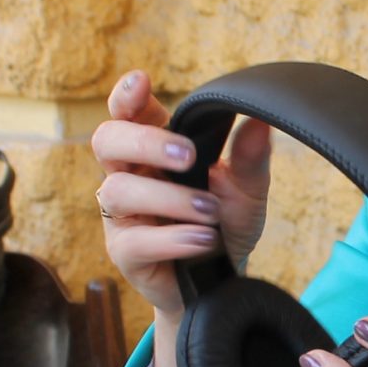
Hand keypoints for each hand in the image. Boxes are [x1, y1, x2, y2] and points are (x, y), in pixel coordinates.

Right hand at [91, 69, 272, 322]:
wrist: (222, 283)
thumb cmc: (224, 227)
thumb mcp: (246, 192)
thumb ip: (250, 160)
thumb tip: (260, 123)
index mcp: (152, 150)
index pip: (127, 113)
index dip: (126, 95)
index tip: (141, 82)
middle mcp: (129, 175)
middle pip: (107, 141)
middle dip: (145, 143)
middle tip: (188, 157)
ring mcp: (121, 214)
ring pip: (119, 191)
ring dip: (171, 199)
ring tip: (210, 214)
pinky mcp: (124, 252)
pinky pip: (135, 240)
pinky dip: (174, 239)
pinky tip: (204, 240)